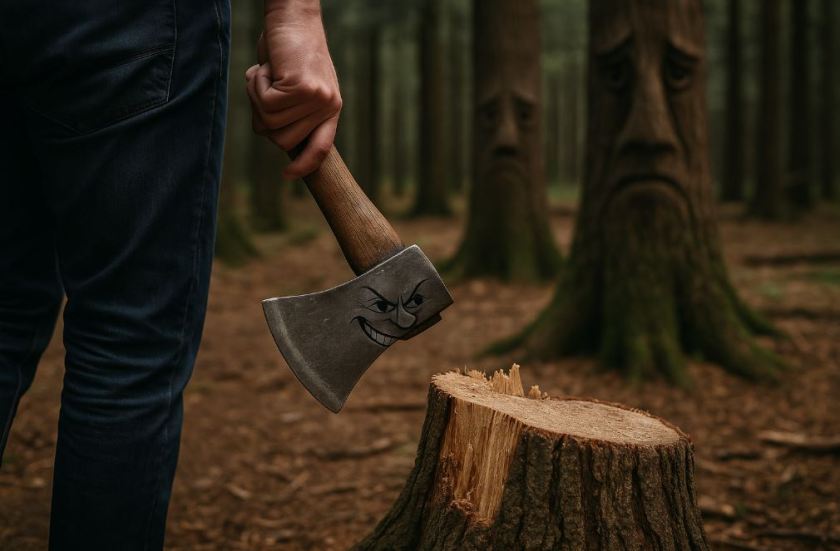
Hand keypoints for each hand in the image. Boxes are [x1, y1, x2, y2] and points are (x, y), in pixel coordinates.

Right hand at [246, 1, 340, 179]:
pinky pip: (266, 104)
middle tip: (264, 90)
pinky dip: (256, 86)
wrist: (292, 17)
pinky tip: (266, 69)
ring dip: (257, 98)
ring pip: (270, 123)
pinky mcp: (304, 88)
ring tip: (267, 74)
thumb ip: (290, 110)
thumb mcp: (293, 84)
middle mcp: (328, 106)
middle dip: (263, 119)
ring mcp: (318, 99)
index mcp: (330, 109)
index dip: (305, 164)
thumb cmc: (287, 50)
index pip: (321, 148)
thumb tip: (271, 134)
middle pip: (282, 140)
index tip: (288, 175)